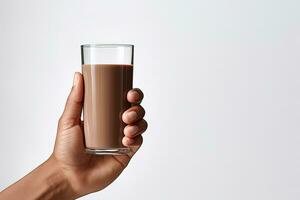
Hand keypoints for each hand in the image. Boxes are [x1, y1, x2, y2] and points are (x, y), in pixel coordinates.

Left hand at [51, 72, 146, 197]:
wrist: (68, 176)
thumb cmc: (65, 149)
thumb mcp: (68, 120)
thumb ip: (74, 98)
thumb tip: (78, 75)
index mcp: (105, 114)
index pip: (123, 99)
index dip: (132, 94)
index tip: (129, 92)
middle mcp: (116, 125)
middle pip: (136, 110)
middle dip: (137, 108)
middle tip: (127, 114)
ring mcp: (122, 139)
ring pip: (140, 125)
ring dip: (138, 123)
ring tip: (126, 128)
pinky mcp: (126, 153)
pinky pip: (138, 142)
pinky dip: (136, 138)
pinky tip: (126, 139)